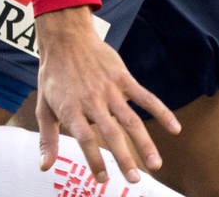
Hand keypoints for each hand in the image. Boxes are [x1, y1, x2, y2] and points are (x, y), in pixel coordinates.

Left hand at [33, 7, 179, 182]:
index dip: (94, 159)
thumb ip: (47, 138)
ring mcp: (110, 89)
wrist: (66, 39)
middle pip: (110, 132)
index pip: (85, 138)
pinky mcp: (123, 78)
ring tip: (155, 164)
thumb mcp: (44, 106)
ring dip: (144, 142)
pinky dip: (161, 112)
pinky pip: (145, 97)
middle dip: (123, 157)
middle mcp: (92, 101)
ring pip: (130, 120)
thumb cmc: (54, 76)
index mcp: (71, 109)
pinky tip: (175, 128)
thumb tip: (44, 167)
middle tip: (134, 179)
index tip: (102, 179)